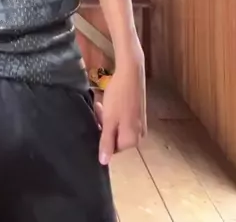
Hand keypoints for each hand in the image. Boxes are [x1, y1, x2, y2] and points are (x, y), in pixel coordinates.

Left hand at [94, 45, 146, 165]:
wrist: (131, 72)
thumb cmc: (118, 96)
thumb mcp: (109, 120)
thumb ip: (106, 142)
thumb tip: (104, 162)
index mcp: (132, 140)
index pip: (112, 149)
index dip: (101, 136)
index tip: (95, 122)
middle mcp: (139, 135)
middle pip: (116, 138)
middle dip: (104, 127)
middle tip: (98, 110)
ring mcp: (140, 123)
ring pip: (118, 127)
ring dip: (108, 119)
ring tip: (101, 104)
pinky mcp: (139, 112)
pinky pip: (123, 119)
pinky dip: (114, 113)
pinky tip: (109, 101)